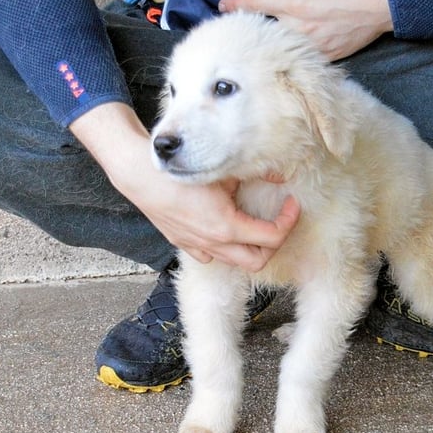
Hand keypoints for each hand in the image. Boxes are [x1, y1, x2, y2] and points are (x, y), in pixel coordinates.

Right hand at [70, 103, 299, 270]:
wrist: (141, 178)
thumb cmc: (181, 173)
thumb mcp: (223, 171)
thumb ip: (255, 174)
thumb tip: (280, 174)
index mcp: (227, 227)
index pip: (272, 237)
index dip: (288, 222)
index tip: (292, 205)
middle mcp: (215, 244)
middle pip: (258, 261)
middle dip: (273, 244)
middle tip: (277, 222)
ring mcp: (198, 247)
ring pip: (235, 261)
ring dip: (250, 248)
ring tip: (254, 226)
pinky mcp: (184, 244)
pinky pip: (211, 256)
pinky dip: (225, 249)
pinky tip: (225, 229)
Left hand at [218, 0, 392, 60]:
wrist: (384, 1)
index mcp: (294, 3)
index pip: (256, 5)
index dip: (236, 5)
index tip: (222, 6)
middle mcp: (299, 27)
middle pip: (266, 30)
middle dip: (255, 27)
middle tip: (244, 25)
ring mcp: (313, 44)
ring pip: (284, 45)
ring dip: (274, 42)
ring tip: (266, 41)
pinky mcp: (327, 55)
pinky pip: (306, 56)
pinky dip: (297, 52)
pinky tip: (293, 51)